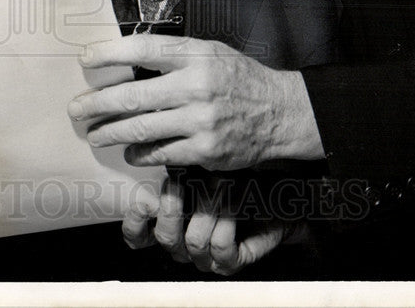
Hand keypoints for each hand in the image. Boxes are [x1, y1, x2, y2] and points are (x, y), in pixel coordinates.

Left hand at [68, 34, 322, 169]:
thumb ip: (174, 55)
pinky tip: (129, 150)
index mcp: (197, 55)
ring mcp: (200, 120)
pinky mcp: (205, 151)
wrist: (280, 113)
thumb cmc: (239, 79)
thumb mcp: (211, 52)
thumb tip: (127, 58)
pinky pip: (160, 153)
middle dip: (97, 103)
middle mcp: (196, 86)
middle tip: (76, 109)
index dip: (110, 53)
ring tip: (94, 133)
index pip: (144, 49)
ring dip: (110, 132)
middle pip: (133, 95)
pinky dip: (139, 153)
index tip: (86, 59)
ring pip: (141, 128)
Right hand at [122, 175, 293, 275]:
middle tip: (183, 180)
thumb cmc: (238, 181)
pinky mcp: (230, 262)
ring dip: (209, 206)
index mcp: (170, 224)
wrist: (279, 198)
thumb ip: (178, 169)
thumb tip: (157, 153)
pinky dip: (228, 219)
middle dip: (174, 205)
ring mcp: (207, 258)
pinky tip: (236, 201)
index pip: (137, 236)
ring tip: (221, 182)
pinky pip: (220, 246)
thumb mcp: (203, 169)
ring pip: (194, 240)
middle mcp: (184, 245)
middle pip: (164, 237)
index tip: (145, 201)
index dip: (135, 223)